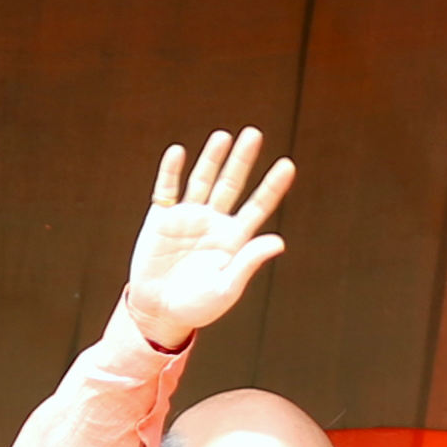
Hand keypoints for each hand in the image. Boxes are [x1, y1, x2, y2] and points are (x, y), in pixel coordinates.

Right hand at [125, 129, 293, 348]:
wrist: (158, 312)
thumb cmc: (197, 307)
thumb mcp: (226, 288)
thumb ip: (249, 262)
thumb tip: (278, 241)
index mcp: (233, 239)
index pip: (257, 207)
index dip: (272, 187)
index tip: (288, 165)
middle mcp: (213, 222)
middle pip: (231, 184)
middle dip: (242, 160)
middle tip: (254, 134)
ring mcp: (187, 217)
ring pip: (202, 180)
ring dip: (211, 158)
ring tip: (223, 137)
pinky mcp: (161, 218)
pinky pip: (166, 189)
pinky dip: (171, 171)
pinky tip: (178, 153)